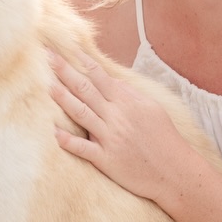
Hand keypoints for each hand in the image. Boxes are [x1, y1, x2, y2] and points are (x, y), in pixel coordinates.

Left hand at [48, 50, 189, 210]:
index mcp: (128, 102)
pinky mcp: (107, 160)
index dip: (81, 62)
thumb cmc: (165, 138)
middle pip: (85, 89)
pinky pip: (83, 148)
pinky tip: (53, 132)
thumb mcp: (152, 108)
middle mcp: (117, 116)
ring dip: (62, 98)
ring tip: (46, 85)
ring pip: (80, 113)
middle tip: (47, 57)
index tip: (66, 49)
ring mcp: (110, 138)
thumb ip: (130, 94)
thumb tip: (110, 81)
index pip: (99, 76)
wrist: (175, 172)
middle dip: (65, 71)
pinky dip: (68, 141)